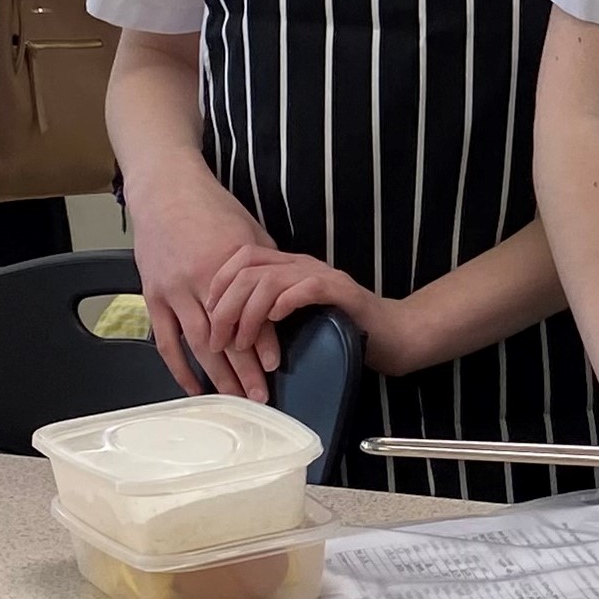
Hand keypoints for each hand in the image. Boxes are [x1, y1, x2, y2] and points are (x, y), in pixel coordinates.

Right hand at [130, 164, 276, 400]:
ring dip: (215, 376)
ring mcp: (173, 291)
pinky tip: (193, 388)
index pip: (250, 314)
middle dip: (242, 371)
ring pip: (196, 344)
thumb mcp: (250, 233)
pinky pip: (166, 340)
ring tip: (232, 400)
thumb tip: (283, 299)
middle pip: (224, 337)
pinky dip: (178, 368)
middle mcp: (200, 282)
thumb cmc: (215, 208)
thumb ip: (264, 268)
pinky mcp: (153, 296)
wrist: (168, 191)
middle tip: (258, 398)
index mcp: (230, 265)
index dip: (263, 344)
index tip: (276, 368)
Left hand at [205, 247, 421, 377]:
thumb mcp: (296, 320)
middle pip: (250, 268)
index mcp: (290, 267)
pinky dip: (286, 300)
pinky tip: (276, 318)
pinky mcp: (343, 291)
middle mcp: (303, 264)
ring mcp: (324, 275)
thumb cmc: (342, 330)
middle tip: (218, 339)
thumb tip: (225, 327)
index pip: (242, 257)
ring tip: (242, 341)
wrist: (392, 335)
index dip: (218, 283)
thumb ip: (267, 313)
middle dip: (225, 305)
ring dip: (249, 311)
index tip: (206, 316)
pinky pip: (308, 287)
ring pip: (272, 278)